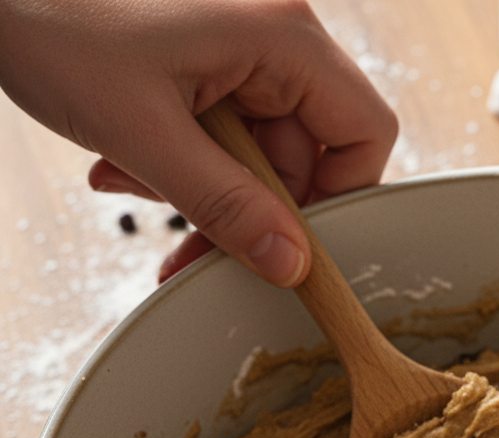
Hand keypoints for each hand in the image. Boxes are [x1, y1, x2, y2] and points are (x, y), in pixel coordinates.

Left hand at [0, 0, 397, 285]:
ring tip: (136, 186)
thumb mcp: (144, 132)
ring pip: (258, 154)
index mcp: (281, 34)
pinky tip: (127, 167)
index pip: (364, 132)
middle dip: (251, 208)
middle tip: (197, 246)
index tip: (295, 244)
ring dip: (206, 192)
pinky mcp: (206, 59)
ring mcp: (238, 47)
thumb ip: (226, 205)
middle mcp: (272, 35)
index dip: (340, 198)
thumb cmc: (50, 14)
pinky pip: (221, 135)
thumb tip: (293, 266)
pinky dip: (182, 164)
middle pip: (306, 155)